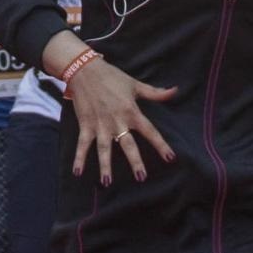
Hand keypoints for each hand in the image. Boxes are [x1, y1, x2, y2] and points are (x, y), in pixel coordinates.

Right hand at [65, 56, 178, 185]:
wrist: (85, 70)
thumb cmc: (112, 77)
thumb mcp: (135, 85)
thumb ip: (155, 93)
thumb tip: (175, 91)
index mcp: (131, 111)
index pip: (150, 131)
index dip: (161, 145)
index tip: (170, 158)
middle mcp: (116, 121)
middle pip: (128, 145)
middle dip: (135, 161)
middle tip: (141, 177)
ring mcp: (100, 125)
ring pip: (104, 149)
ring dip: (105, 166)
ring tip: (107, 182)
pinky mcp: (85, 125)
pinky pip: (82, 144)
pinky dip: (79, 158)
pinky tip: (77, 172)